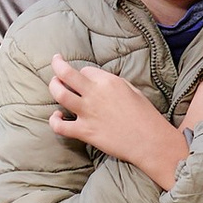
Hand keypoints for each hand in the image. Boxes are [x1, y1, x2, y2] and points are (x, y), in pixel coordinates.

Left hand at [48, 53, 185, 190]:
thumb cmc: (145, 115)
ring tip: (54, 85)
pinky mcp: (84, 131)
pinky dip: (54, 121)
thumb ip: (113, 84)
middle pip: (66, 73)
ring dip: (53, 87)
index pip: (86, 70)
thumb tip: (100, 83)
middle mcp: (95, 93)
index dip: (83, 73)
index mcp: (108, 81)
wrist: (149, 140)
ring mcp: (88, 112)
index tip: (84, 78)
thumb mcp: (132, 90)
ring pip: (59, 94)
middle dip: (57, 64)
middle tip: (56, 62)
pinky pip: (60, 126)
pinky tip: (57, 117)